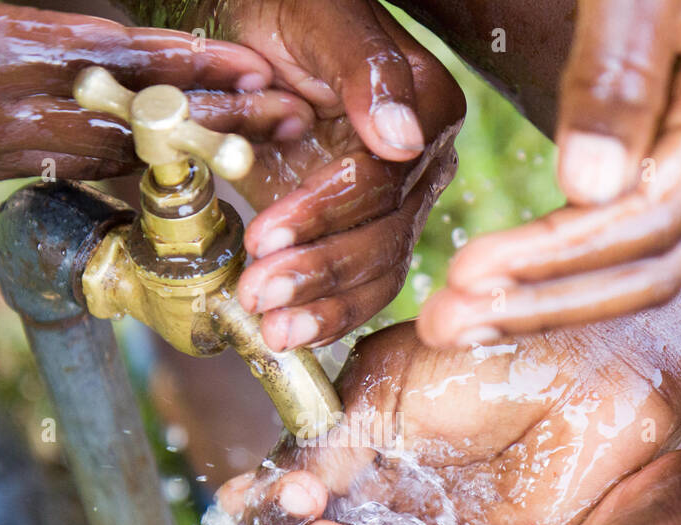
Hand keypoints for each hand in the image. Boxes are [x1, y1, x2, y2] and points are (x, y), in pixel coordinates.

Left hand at [0, 0, 308, 186]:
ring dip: (207, 91)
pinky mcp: (0, 35)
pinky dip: (165, 59)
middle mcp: (17, 126)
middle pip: (139, 133)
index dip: (181, 163)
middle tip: (285, 124)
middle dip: (220, 129)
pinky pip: (100, 52)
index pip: (111, 161)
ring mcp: (10, 80)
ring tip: (269, 91)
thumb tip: (67, 151)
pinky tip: (214, 61)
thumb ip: (7, 148)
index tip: (238, 161)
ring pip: (132, 94)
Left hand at [180, 0, 463, 351]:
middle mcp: (422, 163)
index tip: (267, 236)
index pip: (382, 181)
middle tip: (259, 293)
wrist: (254, 26)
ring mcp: (398, 205)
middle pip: (384, 236)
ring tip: (271, 330)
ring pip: (377, 272)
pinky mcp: (363, 233)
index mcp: (426, 107)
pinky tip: (290, 336)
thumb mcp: (318, 14)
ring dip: (323, 307)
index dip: (325, 213)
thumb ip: (364, 68)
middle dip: (319, 271)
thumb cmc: (284, 9)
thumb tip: (402, 140)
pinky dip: (327, 316)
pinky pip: (361, 287)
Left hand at [418, 0, 680, 345]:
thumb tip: (590, 189)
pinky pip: (636, 244)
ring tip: (458, 319)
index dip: (555, 259)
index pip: (651, 222)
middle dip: (542, 304)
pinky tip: (506, 286)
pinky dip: (565, 272)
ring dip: (546, 303)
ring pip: (645, 270)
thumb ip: (619, 69)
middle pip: (652, 268)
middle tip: (445, 324)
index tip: (464, 273)